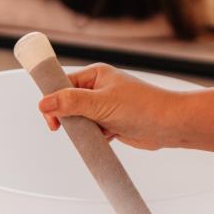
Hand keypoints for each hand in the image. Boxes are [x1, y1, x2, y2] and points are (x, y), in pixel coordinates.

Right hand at [39, 64, 180, 149]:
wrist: (169, 125)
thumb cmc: (142, 107)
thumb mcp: (100, 103)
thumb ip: (71, 102)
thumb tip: (44, 103)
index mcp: (95, 75)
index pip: (63, 84)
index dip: (54, 100)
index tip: (51, 117)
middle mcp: (98, 89)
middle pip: (68, 104)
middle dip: (67, 118)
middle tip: (67, 128)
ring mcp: (104, 107)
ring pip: (79, 120)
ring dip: (82, 129)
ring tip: (95, 131)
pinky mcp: (109, 123)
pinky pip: (91, 131)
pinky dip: (93, 137)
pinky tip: (105, 137)